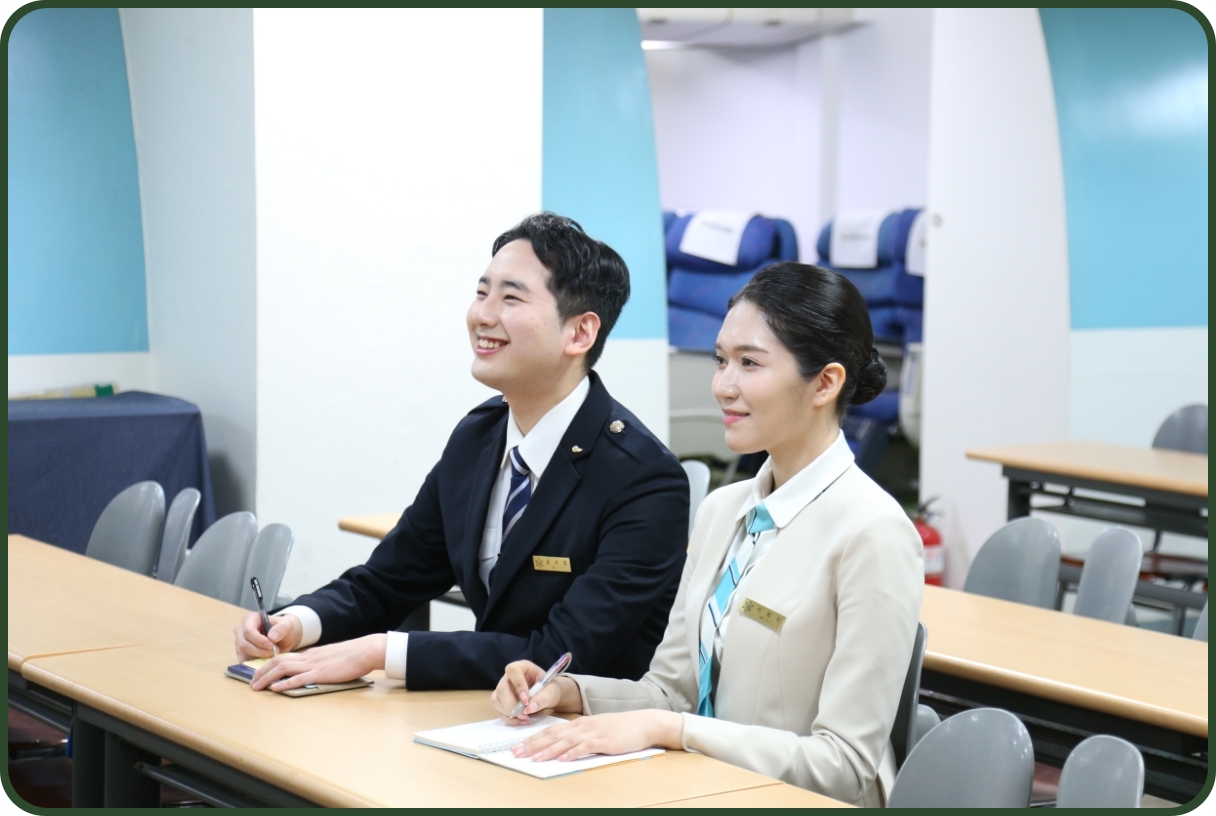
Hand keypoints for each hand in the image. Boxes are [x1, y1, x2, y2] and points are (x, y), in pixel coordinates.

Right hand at [234, 612, 301, 659]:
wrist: (284, 637)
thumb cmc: (283, 628)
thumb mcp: (287, 624)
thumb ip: (282, 628)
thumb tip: (272, 637)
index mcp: (249, 619)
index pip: (248, 631)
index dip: (259, 640)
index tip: (271, 645)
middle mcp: (241, 630)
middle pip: (243, 644)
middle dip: (259, 650)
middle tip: (273, 652)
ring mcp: (239, 643)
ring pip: (243, 654)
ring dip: (258, 657)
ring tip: (272, 654)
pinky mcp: (241, 654)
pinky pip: (244, 661)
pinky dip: (255, 663)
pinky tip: (266, 659)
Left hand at [250, 634, 386, 691]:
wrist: (365, 651)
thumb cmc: (353, 656)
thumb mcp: (332, 658)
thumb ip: (320, 664)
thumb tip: (312, 672)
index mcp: (311, 654)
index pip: (284, 658)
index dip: (269, 666)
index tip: (260, 674)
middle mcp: (308, 657)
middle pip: (277, 661)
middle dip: (261, 672)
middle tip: (251, 682)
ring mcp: (313, 665)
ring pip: (282, 668)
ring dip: (266, 678)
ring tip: (256, 687)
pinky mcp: (320, 673)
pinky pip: (297, 679)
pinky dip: (283, 683)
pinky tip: (274, 689)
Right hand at [490, 660, 580, 724]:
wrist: (550, 696)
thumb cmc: (550, 689)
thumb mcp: (552, 691)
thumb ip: (543, 697)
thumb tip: (529, 708)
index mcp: (522, 667)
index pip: (512, 670)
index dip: (518, 685)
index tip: (527, 700)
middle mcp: (509, 677)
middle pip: (501, 688)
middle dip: (511, 704)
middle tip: (525, 713)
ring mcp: (504, 690)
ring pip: (496, 700)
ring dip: (509, 713)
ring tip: (526, 718)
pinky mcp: (502, 702)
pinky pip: (499, 712)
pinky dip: (510, 719)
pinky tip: (522, 721)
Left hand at [510, 710, 683, 761]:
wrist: (644, 723)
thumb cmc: (621, 729)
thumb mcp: (597, 730)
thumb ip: (580, 737)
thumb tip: (562, 748)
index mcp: (579, 723)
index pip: (551, 730)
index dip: (533, 738)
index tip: (518, 746)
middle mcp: (582, 726)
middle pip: (552, 735)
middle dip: (532, 744)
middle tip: (515, 753)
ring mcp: (593, 733)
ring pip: (565, 742)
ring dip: (547, 750)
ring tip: (533, 758)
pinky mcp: (604, 741)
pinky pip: (584, 747)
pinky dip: (571, 753)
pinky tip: (561, 759)